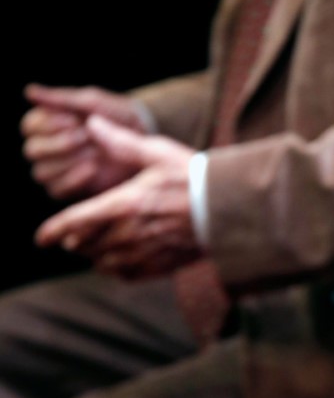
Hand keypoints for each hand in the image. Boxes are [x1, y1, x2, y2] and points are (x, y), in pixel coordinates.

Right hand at [21, 83, 149, 200]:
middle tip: (85, 136)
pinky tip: (92, 168)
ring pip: (42, 173)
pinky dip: (73, 180)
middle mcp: (46, 149)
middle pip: (33, 151)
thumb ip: (61, 99)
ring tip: (94, 151)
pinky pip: (57, 190)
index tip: (74, 119)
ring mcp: (56, 171)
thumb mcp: (91, 102)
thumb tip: (29, 91)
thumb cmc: (115, 115)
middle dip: (58, 144)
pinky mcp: (70, 189)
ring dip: (67, 162)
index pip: (29, 127)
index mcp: (45, 124)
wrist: (143, 137)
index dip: (49, 125)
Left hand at [35, 116, 200, 279]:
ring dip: (95, 255)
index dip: (53, 231)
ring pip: (103, 262)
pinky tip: (120, 260)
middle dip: (76, 240)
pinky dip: (116, 269)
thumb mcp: (156, 152)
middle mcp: (128, 232)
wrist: (228, 209)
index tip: (41, 239)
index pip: (76, 221)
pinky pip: (126, 274)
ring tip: (97, 247)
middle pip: (86, 245)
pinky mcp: (160, 265)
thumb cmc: (193, 177)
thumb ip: (121, 142)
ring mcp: (144, 252)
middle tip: (75, 235)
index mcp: (124, 203)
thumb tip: (92, 123)